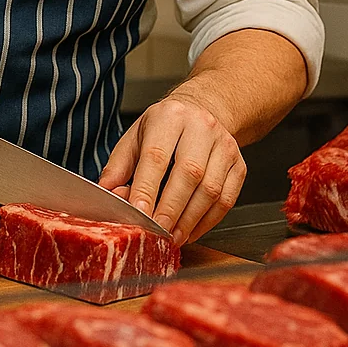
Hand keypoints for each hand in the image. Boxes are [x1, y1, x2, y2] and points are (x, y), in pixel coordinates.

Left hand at [98, 84, 245, 245]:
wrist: (203, 110)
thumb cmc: (165, 128)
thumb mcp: (136, 136)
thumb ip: (119, 166)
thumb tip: (108, 194)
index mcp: (169, 116)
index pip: (157, 156)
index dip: (147, 188)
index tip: (139, 213)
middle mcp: (201, 127)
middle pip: (188, 173)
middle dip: (171, 208)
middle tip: (158, 231)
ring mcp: (225, 145)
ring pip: (211, 189)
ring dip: (190, 219)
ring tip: (173, 236)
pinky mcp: (239, 165)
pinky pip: (227, 199)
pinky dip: (208, 221)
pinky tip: (192, 230)